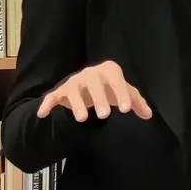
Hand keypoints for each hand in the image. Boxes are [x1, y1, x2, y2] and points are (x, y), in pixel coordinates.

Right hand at [36, 60, 151, 121]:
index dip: (121, 92)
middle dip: (99, 98)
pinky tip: (42, 114)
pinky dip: (47, 104)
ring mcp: (74, 82)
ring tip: (83, 118)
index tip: (126, 109)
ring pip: (73, 90)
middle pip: (93, 83)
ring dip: (77, 103)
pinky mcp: (61, 92)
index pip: (115, 79)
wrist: (90, 86)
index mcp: (108, 71)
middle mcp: (90, 74)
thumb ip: (136, 102)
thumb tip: (148, 115)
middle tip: (105, 116)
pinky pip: (52, 96)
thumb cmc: (109, 89)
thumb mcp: (124, 93)